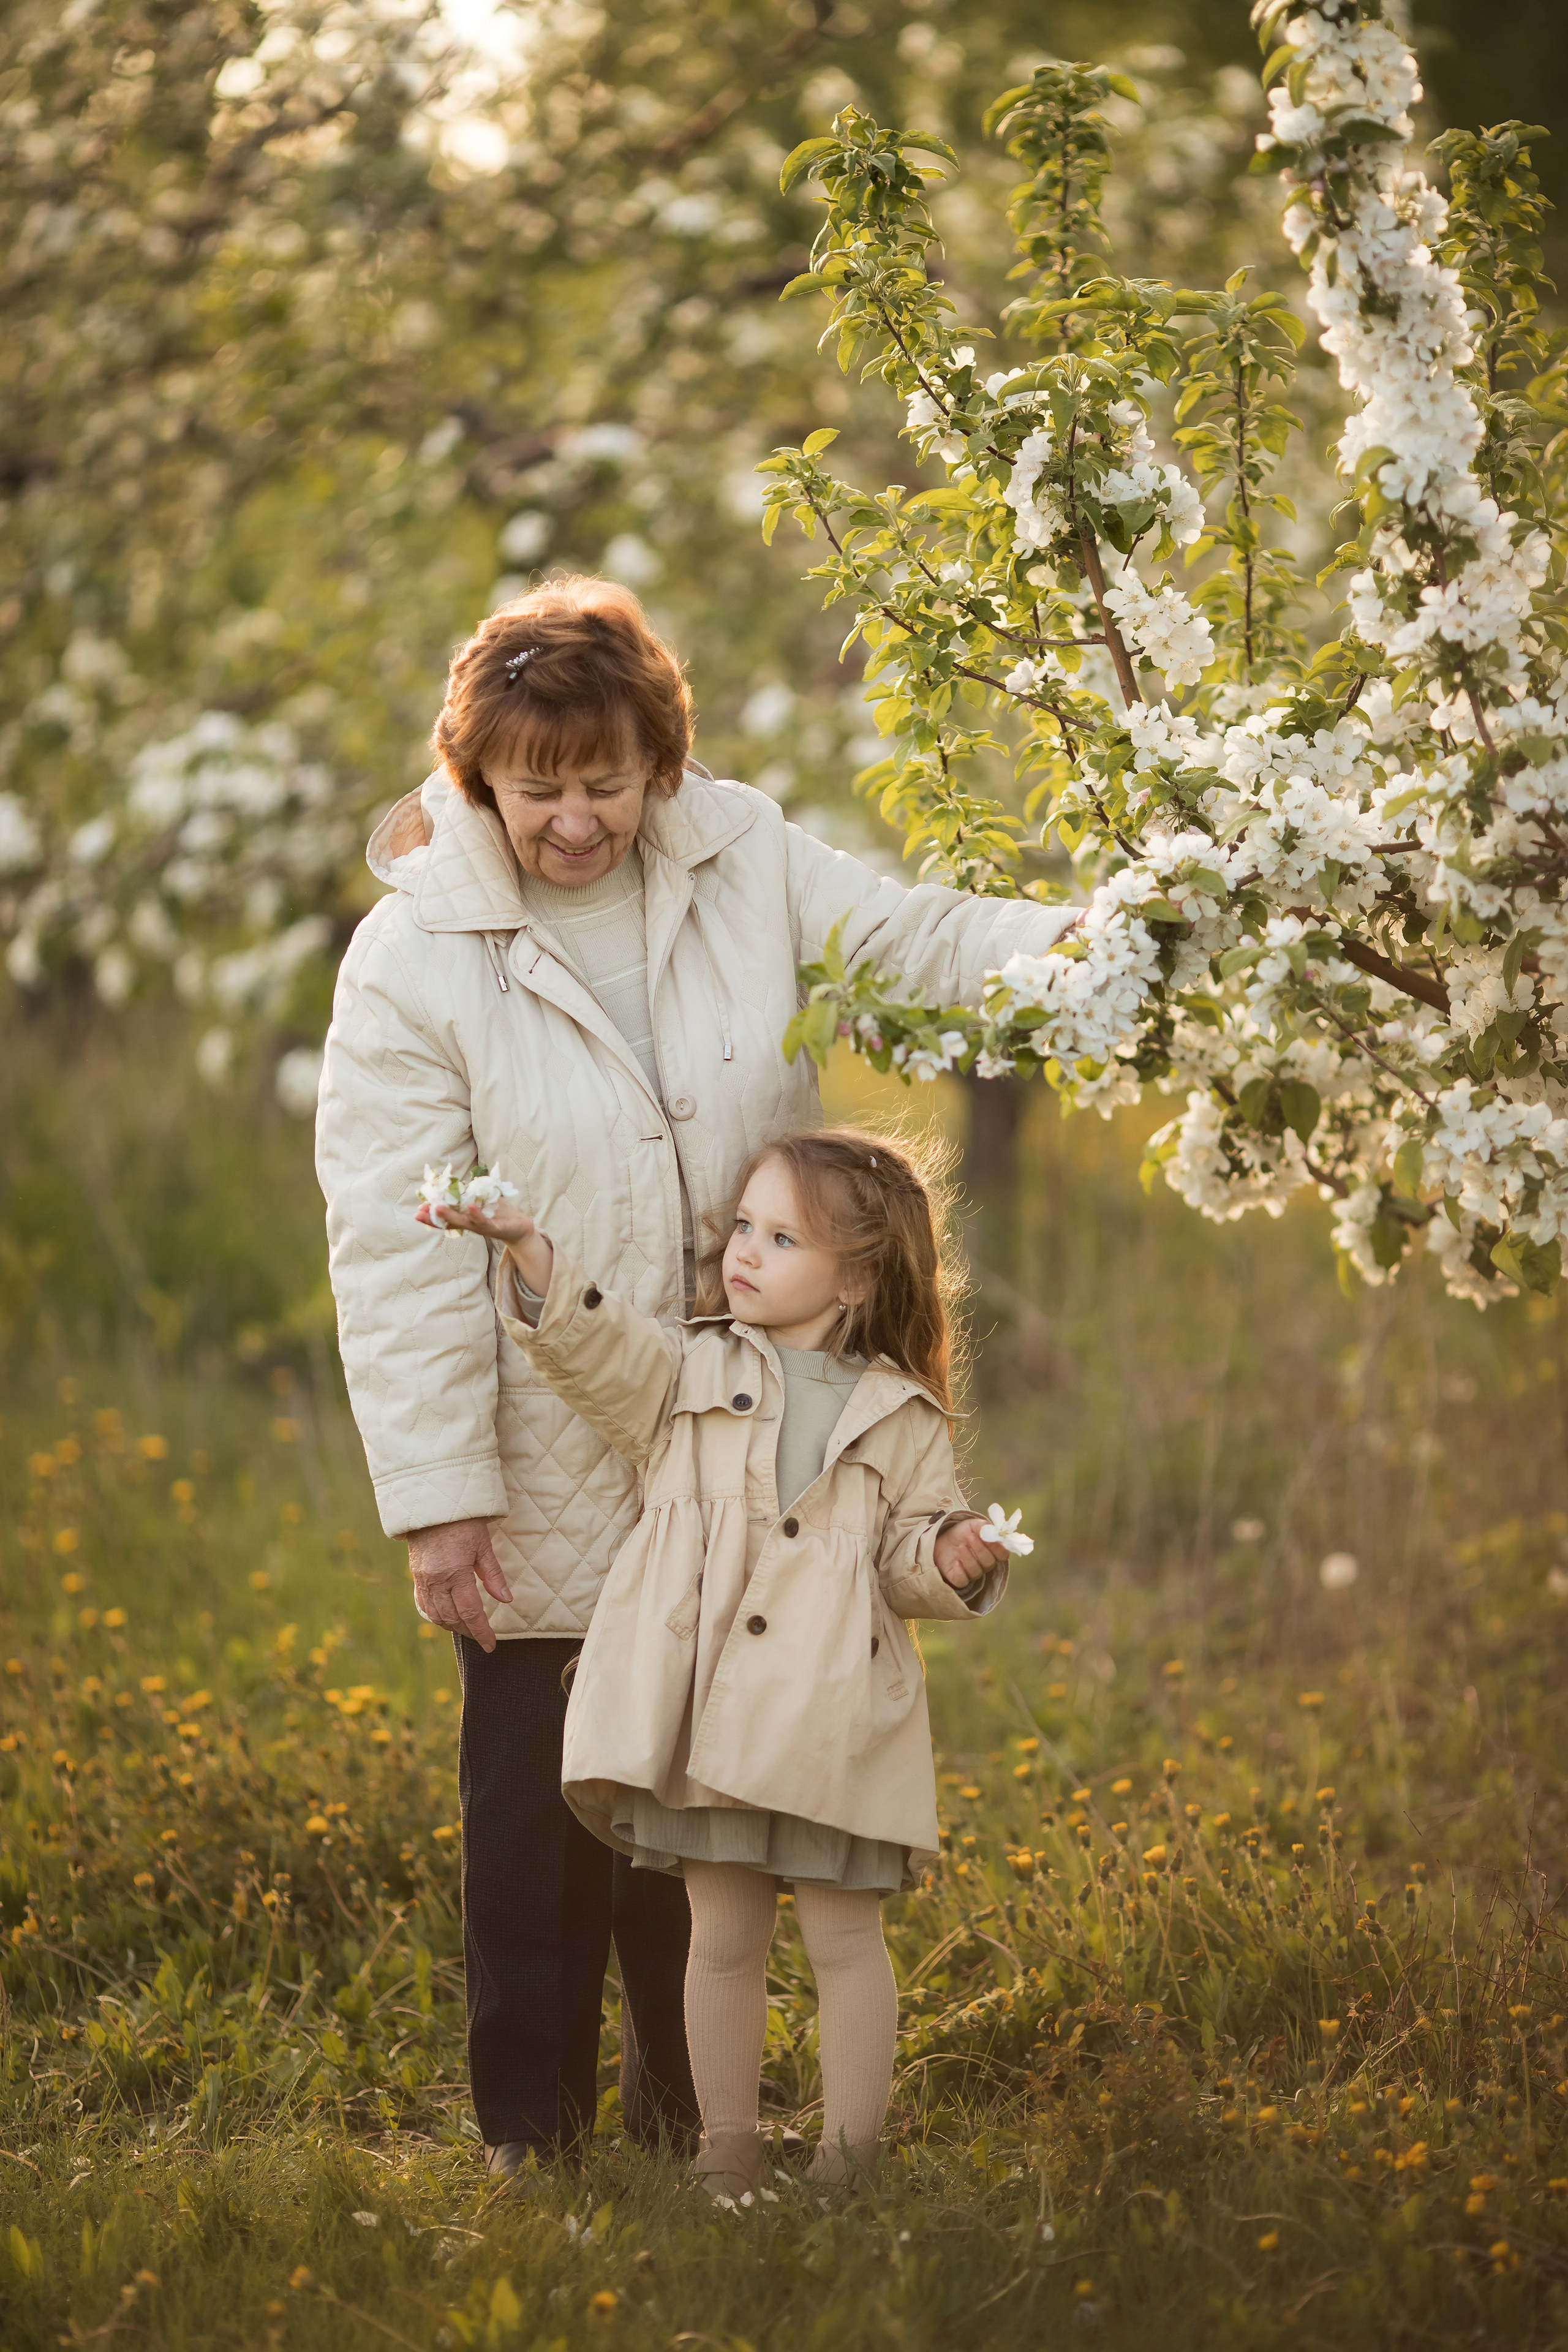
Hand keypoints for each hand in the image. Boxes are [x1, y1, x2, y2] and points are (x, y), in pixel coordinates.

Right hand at [407, 1517, 511, 1652]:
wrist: (432, 1504)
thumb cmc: (463, 1522)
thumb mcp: (483, 1545)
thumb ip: (493, 1575)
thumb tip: (506, 1600)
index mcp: (456, 1572)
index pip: (471, 1612)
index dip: (481, 1631)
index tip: (491, 1645)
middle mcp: (436, 1580)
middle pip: (453, 1617)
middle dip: (469, 1631)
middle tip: (483, 1636)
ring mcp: (423, 1579)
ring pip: (436, 1615)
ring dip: (452, 1625)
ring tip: (468, 1628)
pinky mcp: (416, 1575)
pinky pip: (424, 1604)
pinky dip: (436, 1615)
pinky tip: (447, 1616)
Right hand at [415, 1199, 553, 1295]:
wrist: (520, 1228)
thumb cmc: (498, 1214)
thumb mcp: (481, 1202)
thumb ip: (468, 1196)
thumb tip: (453, 1183)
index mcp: (466, 1219)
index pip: (445, 1219)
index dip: (431, 1216)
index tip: (417, 1211)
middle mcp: (471, 1225)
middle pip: (449, 1222)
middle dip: (434, 1218)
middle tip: (418, 1213)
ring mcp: (482, 1228)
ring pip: (464, 1222)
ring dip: (450, 1216)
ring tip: (438, 1208)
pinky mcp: (495, 1227)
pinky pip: (484, 1221)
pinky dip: (477, 1214)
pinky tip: (470, 1206)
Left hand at [934, 1516, 1008, 1592]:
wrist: (941, 1539)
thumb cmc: (962, 1533)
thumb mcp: (972, 1525)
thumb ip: (983, 1527)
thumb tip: (990, 1531)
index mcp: (992, 1551)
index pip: (1003, 1555)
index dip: (999, 1548)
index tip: (990, 1538)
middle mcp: (984, 1564)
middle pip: (989, 1563)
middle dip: (980, 1550)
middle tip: (970, 1537)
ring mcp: (972, 1573)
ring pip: (976, 1571)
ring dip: (969, 1558)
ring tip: (961, 1546)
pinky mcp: (958, 1579)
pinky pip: (963, 1581)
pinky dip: (960, 1572)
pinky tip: (956, 1562)